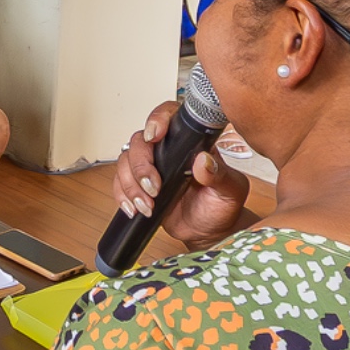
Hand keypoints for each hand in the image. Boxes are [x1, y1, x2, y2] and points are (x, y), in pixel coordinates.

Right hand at [115, 100, 247, 250]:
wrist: (208, 232)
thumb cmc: (221, 206)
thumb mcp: (230, 191)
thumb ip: (219, 175)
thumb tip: (203, 161)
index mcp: (190, 143)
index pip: (169, 117)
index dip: (157, 120)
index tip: (154, 135)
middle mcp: (167, 151)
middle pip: (139, 142)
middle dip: (141, 166)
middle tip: (153, 188)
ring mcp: (151, 167)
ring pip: (125, 161)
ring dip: (130, 185)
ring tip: (147, 205)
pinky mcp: (139, 185)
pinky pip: (120, 182)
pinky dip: (123, 196)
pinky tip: (134, 208)